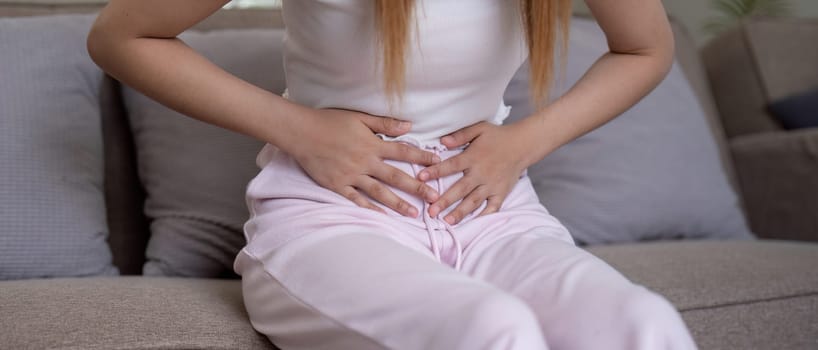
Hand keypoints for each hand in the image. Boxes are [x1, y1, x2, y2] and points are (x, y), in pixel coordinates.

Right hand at [287, 108, 440, 216]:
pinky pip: (356, 200)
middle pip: (396, 176)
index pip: (403, 151)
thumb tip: (410, 125)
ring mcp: (351, 176)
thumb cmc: (330, 122)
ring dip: (398, 203)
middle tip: (434, 198)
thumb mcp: (360, 117)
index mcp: (372, 144)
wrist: (301, 133)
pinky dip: (370, 209)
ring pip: (379, 192)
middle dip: (417, 187)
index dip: (422, 156)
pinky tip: (382, 219)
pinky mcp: (338, 185)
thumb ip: (385, 124)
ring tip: (413, 214)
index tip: (438, 162)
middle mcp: (365, 162)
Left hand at [417, 122, 530, 224]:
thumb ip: (460, 135)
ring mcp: (492, 185)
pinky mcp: (501, 193)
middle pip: (460, 189)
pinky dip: (483, 216)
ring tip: (447, 221)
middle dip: (445, 201)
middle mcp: (481, 173)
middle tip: (431, 212)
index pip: (451, 165)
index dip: (435, 171)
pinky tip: (472, 224)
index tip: (420, 177)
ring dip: (460, 212)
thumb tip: (442, 141)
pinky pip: (492, 207)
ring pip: (473, 201)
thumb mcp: (479, 129)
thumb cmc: (497, 136)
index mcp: (473, 157)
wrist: (523, 145)